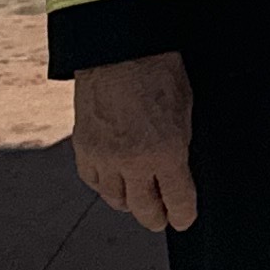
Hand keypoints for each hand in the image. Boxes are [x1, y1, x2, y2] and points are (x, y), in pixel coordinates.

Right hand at [72, 53, 197, 233]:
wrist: (119, 49)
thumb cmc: (160, 73)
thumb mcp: (185, 111)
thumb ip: (179, 146)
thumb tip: (177, 170)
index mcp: (166, 152)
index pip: (178, 201)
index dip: (183, 216)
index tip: (184, 220)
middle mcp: (133, 161)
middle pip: (145, 209)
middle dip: (157, 218)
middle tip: (162, 219)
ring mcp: (104, 157)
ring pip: (116, 200)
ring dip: (130, 203)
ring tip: (138, 202)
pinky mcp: (83, 148)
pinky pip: (93, 180)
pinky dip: (104, 185)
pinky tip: (113, 181)